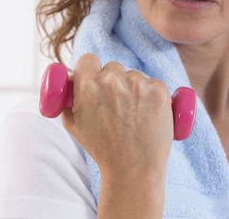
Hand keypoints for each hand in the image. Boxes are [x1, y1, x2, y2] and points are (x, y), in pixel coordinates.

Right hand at [61, 53, 173, 179]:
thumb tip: (69, 80)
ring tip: (134, 115)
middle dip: (113, 82)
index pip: (88, 59)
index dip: (91, 70)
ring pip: (134, 76)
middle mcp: (112, 79)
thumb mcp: (74, 124)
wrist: (134, 168)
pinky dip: (152, 96)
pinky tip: (148, 115)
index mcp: (88, 85)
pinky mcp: (159, 90)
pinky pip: (153, 83)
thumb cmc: (103, 149)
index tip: (95, 79)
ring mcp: (138, 83)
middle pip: (113, 67)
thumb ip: (69, 99)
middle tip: (117, 105)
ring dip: (134, 88)